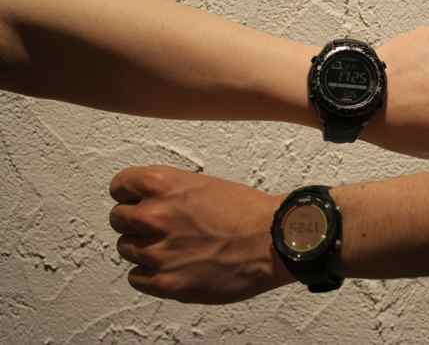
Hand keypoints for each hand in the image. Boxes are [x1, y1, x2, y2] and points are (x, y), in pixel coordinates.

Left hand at [108, 165, 292, 303]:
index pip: (119, 186)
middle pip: (117, 219)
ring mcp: (157, 252)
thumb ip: (169, 193)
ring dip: (144, 248)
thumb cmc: (247, 212)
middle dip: (134, 222)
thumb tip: (148, 204)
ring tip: (172, 248)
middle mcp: (154, 216)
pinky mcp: (166, 282)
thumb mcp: (203, 185)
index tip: (134, 200)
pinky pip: (136, 278)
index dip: (128, 194)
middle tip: (157, 227)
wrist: (272, 240)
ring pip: (126, 248)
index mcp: (163, 185)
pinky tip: (172, 267)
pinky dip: (150, 274)